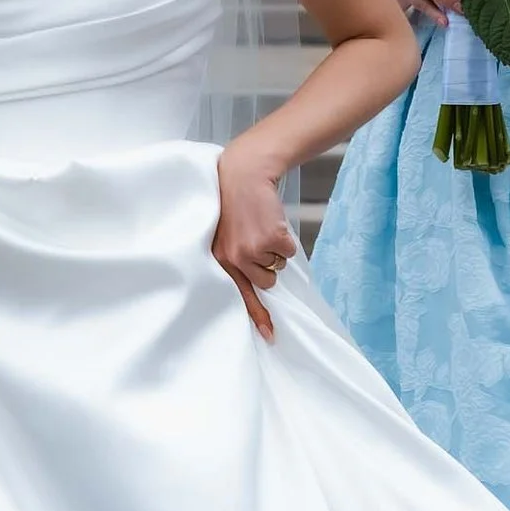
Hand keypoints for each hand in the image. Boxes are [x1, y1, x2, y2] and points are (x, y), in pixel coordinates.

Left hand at [213, 150, 296, 341]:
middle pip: (265, 282)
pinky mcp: (271, 239)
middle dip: (267, 265)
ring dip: (275, 250)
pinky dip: (285, 239)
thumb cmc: (234, 206)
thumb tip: (260, 287)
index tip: (269, 335)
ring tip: (261, 228)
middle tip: (257, 240)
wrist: (243, 175)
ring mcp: (253, 249)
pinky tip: (270, 222)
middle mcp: (234, 258)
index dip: (256, 316)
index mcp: (220, 259)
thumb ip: (236, 261)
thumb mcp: (225, 237)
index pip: (239, 295)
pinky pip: (289, 252)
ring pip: (278, 267)